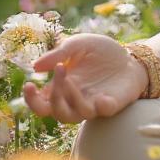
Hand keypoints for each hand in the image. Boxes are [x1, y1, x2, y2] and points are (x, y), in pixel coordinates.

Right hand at [22, 33, 148, 123]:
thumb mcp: (78, 45)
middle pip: (56, 112)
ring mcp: (94, 104)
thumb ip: (58, 54)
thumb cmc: (100, 52)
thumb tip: (35, 66)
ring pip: (76, 115)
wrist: (130, 56)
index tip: (28, 84)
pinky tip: (100, 98)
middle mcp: (76, 100)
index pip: (42, 104)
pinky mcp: (113, 104)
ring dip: (71, 99)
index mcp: (63, 88)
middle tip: (59, 71)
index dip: (32, 100)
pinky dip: (101, 108)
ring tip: (71, 79)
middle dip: (53, 95)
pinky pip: (104, 112)